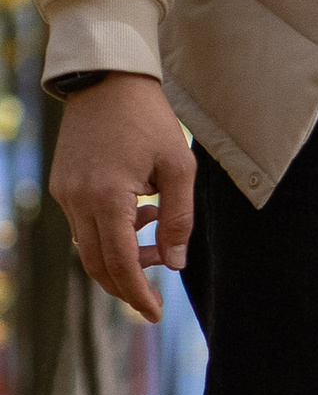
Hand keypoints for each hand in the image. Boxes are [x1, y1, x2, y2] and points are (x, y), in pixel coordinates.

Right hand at [51, 76, 196, 323]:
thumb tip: (175, 263)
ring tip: (157, 232)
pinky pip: (82, 226)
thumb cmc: (149, 119)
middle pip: (97, 264)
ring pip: (88, 248)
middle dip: (128, 283)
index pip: (119, 263)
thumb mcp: (179, 166)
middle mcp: (77, 200)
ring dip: (122, 255)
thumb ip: (179, 218)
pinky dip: (110, 233)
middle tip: (158, 290)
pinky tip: (140, 211)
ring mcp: (65, 194)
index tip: (154, 314)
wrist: (108, 80)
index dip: (137, 293)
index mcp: (107, 197)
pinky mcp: (62, 186)